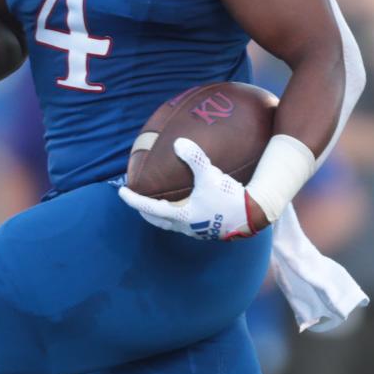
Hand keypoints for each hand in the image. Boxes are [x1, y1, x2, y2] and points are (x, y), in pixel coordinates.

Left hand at [119, 138, 267, 240]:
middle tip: (137, 200)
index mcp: (180, 215)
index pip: (148, 207)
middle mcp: (185, 226)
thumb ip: (194, 158)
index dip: (132, 199)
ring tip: (159, 203)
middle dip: (144, 210)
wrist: (252, 215)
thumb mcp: (211, 175)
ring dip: (162, 214)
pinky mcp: (207, 230)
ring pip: (171, 223)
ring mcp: (196, 231)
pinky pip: (186, 222)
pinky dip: (178, 214)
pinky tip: (187, 204)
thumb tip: (178, 142)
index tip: (121, 192)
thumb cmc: (229, 197)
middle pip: (156, 220)